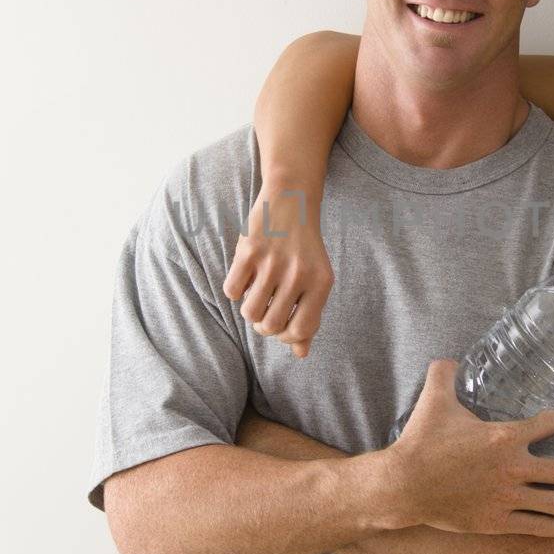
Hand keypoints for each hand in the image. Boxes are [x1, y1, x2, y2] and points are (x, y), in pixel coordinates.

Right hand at [222, 181, 333, 358]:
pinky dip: (235, 289)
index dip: (286, 336)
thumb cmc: (304, 247)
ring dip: (249, 309)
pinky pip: (232, 291)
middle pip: (270, 326)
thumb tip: (301, 354)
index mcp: (321, 282)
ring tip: (257, 293)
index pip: (300, 331)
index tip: (282, 325)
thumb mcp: (316, 278)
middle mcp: (298, 273)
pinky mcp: (248, 251)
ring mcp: (272, 262)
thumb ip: (310, 316)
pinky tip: (246, 276)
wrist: (291, 199)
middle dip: (264, 325)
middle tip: (266, 309)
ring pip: (249, 312)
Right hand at [386, 360, 553, 537]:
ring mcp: (508, 498)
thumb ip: (446, 374)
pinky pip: (538, 526)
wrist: (404, 486)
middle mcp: (513, 468)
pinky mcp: (498, 521)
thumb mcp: (434, 400)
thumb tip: (450, 358)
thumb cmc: (421, 442)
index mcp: (503, 437)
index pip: (548, 425)